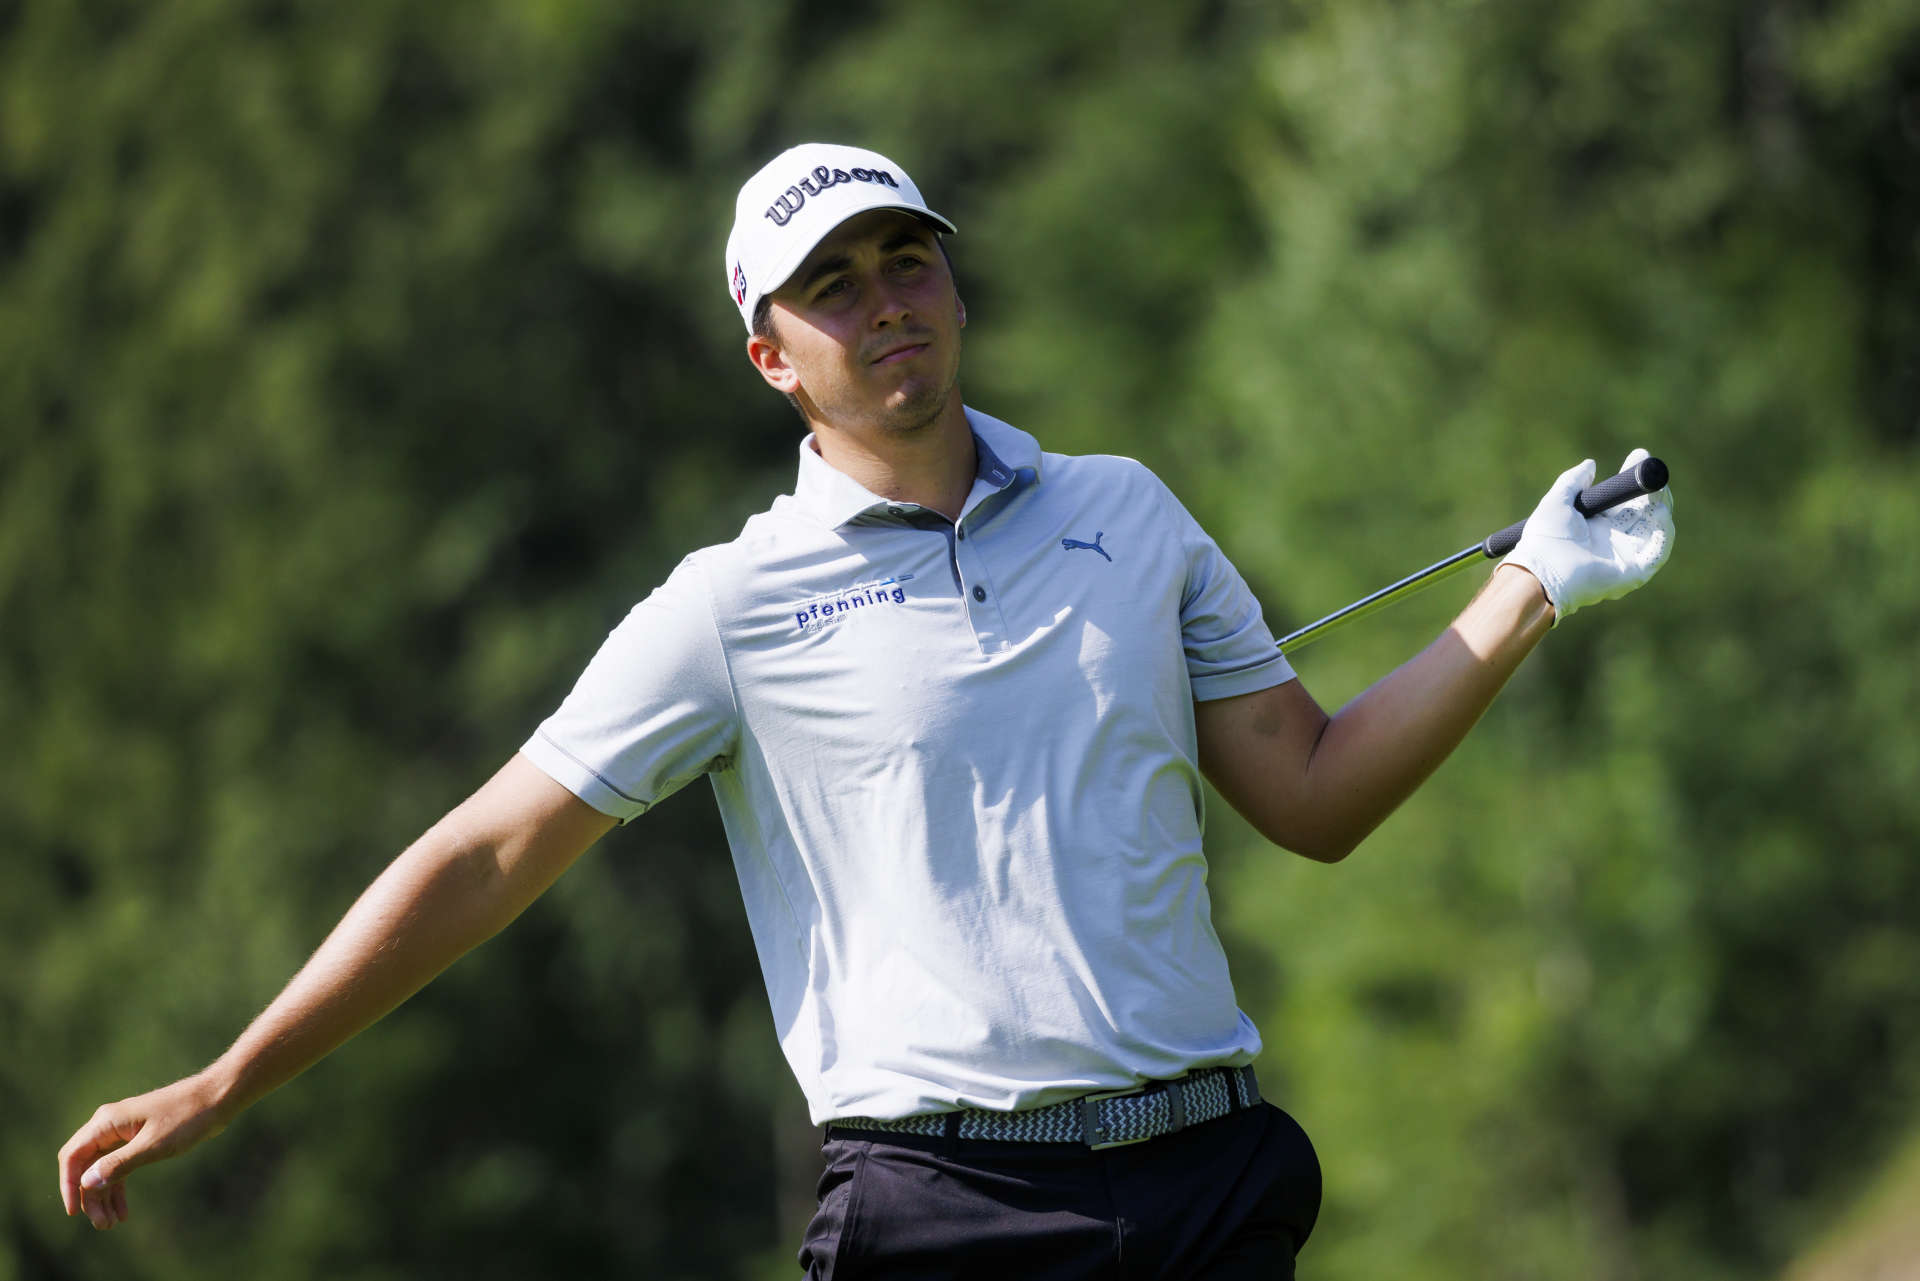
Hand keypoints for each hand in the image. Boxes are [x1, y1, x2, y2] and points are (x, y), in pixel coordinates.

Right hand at [58, 1073, 231, 1230]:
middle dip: (90, 1197)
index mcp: (107, 1122)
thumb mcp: (153, 1145)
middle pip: (86, 1166)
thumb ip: (119, 1163)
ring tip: (111, 1224)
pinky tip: (123, 1211)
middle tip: (102, 1225)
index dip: (69, 1185)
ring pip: (102, 1170)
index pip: (73, 1156)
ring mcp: (123, 1133)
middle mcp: (109, 1126)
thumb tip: (86, 1183)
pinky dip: (119, 1187)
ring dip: (104, 1196)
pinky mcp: (137, 1140)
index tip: (74, 1213)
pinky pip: (119, 1167)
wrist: (217, 1099)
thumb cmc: (187, 1117)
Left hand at [1505, 448, 1674, 624]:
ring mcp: (1625, 557)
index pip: (1623, 500)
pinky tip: (1660, 512)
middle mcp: (1613, 541)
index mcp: (1596, 526)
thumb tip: (1590, 464)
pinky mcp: (1633, 573)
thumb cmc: (1545, 539)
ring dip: (1661, 507)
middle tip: (1651, 468)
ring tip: (1658, 489)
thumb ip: (1573, 481)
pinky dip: (1663, 534)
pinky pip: (1657, 553)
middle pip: (1643, 513)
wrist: (1543, 570)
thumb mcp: (1557, 501)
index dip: (1632, 480)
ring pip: (1654, 529)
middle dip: (1651, 490)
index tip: (1639, 456)